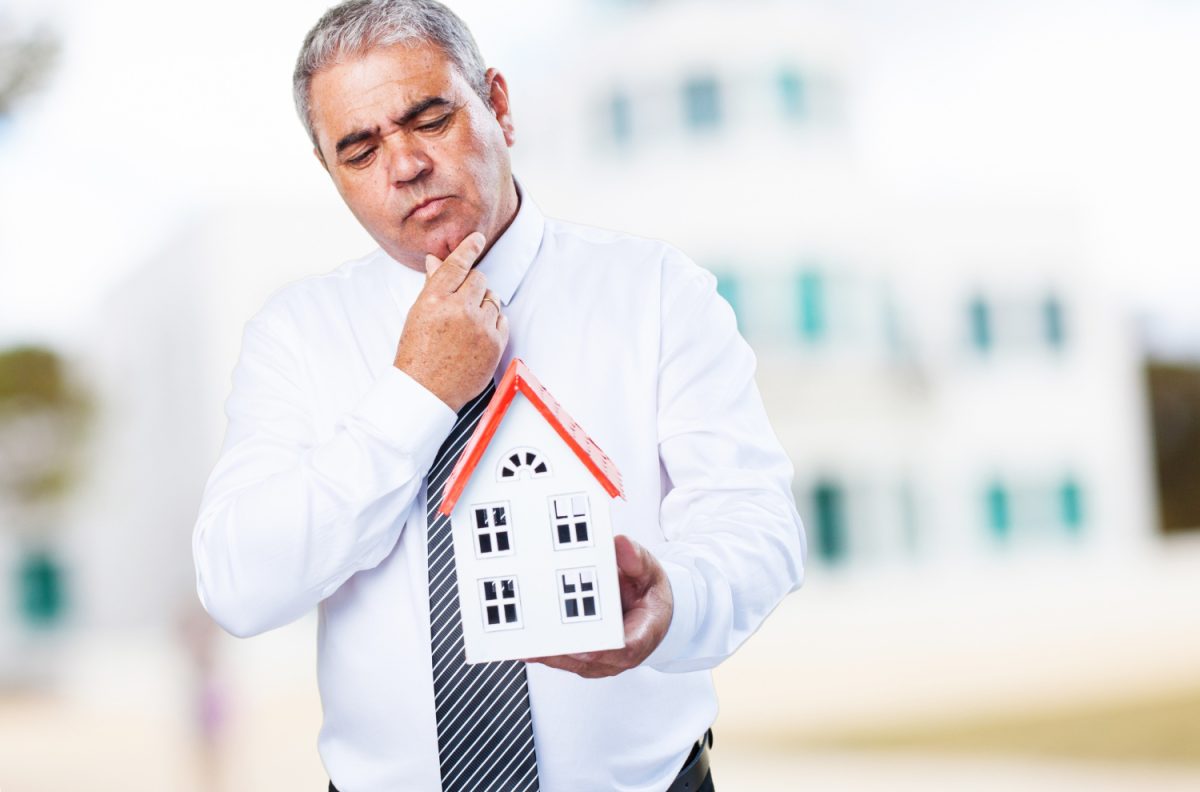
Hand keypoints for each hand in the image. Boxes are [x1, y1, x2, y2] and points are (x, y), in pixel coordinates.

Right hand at [393, 232, 507, 410]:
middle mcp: (459, 309)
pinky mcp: (495, 343)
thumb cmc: (417, 354)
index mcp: (434, 299)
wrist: (425, 391)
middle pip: (479, 279)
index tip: (478, 239)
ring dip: (483, 304)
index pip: (456, 264)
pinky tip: (477, 335)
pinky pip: (502, 319)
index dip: (468, 248)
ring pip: (492, 298)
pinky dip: (492, 323)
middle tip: (462, 302)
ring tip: (466, 323)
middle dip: (473, 285)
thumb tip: (437, 261)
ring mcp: (479, 326)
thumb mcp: (417, 315)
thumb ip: (432, 286)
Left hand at [526, 535, 673, 677]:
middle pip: (588, 659)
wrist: (650, 610)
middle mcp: (619, 655)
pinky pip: (562, 658)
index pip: (624, 649)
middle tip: (539, 634)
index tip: (581, 644)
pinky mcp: (583, 660)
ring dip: (547, 652)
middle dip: (562, 648)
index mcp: (642, 634)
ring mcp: (600, 661)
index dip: (601, 650)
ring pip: (570, 662)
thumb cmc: (649, 594)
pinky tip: (523, 641)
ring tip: (523, 639)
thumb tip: (621, 544)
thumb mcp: (649, 572)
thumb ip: (636, 560)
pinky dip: (544, 650)